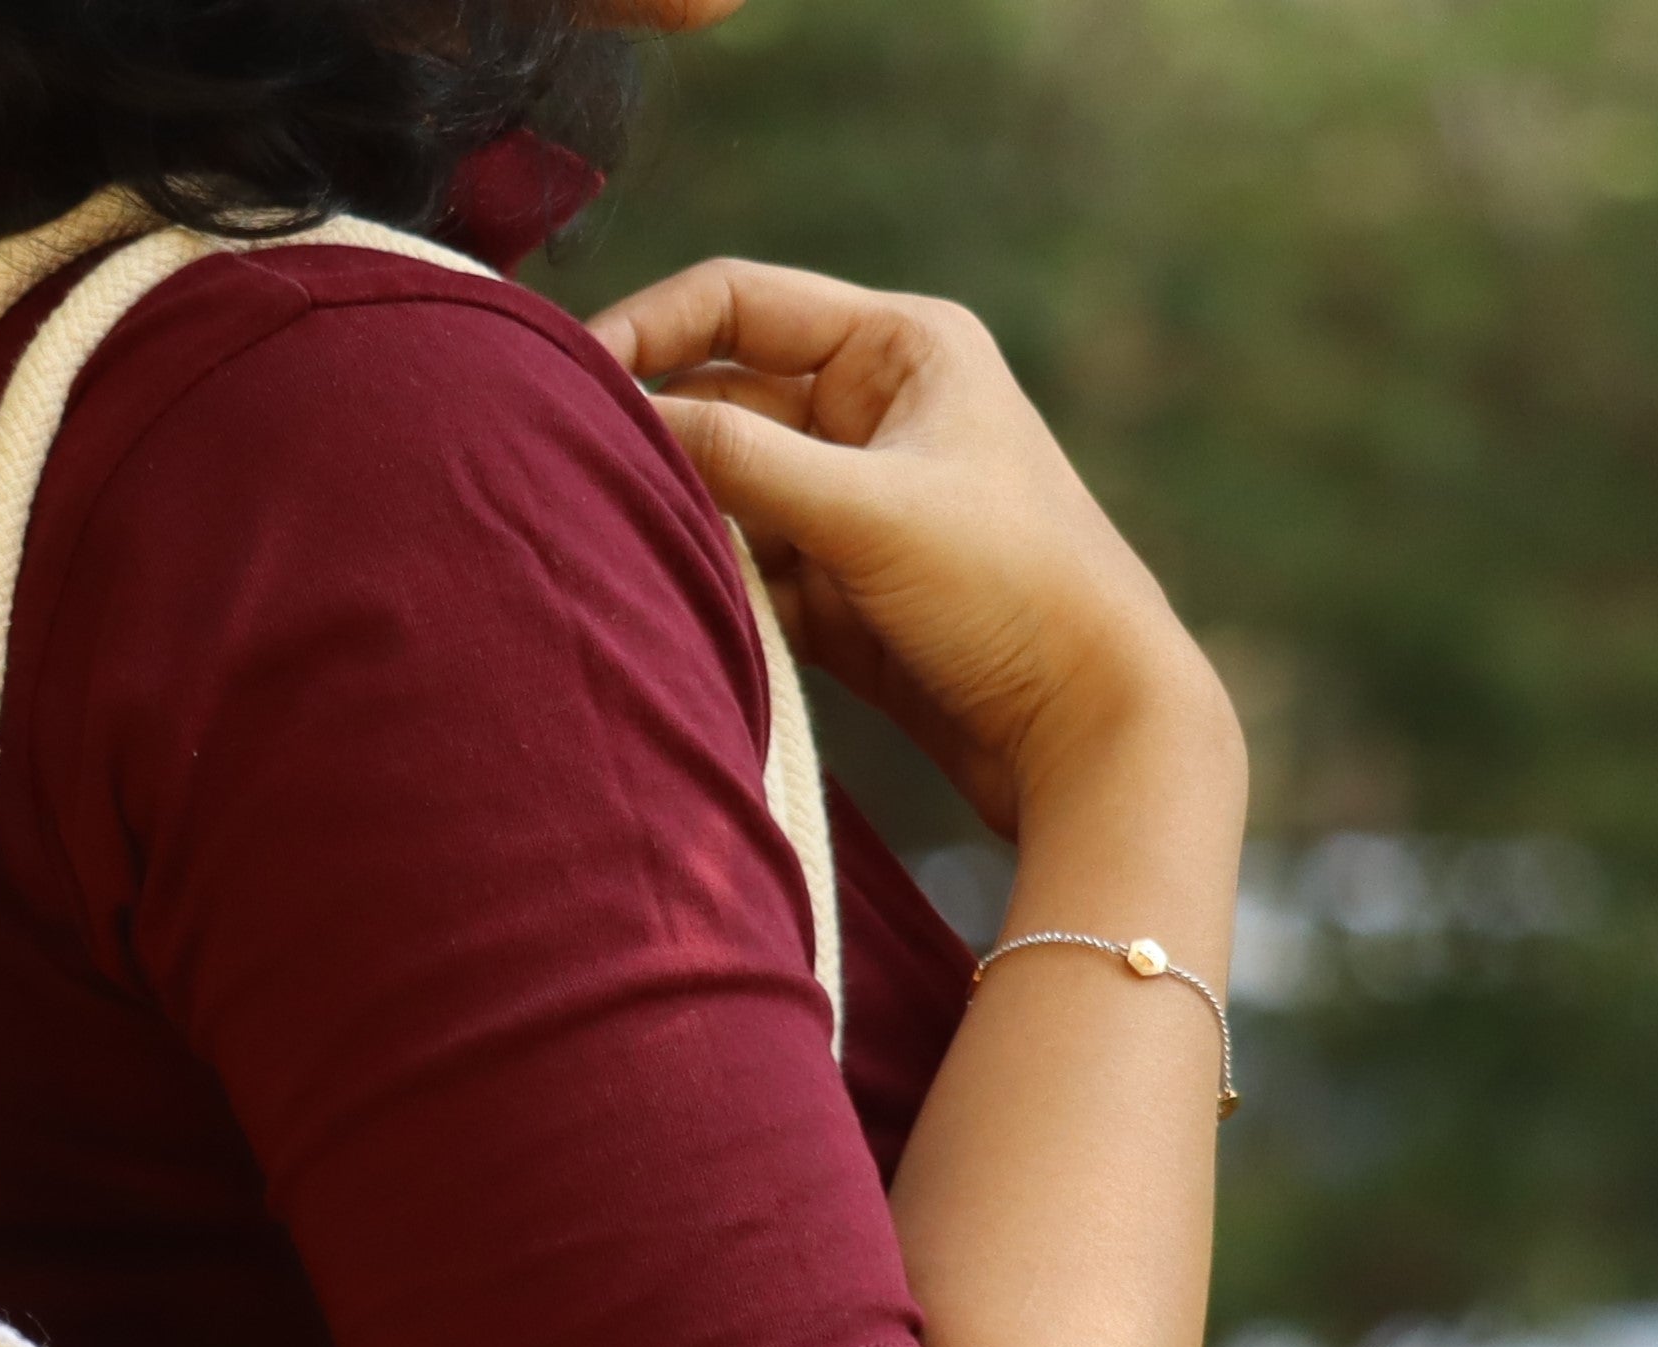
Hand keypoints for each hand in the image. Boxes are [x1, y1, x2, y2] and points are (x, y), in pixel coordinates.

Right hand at [586, 259, 1230, 837]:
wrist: (1092, 731)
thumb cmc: (1013, 593)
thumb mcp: (868, 513)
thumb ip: (742, 461)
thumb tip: (622, 414)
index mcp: (899, 346)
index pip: (737, 303)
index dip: (646, 331)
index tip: (564, 378)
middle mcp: (874, 410)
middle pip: (722, 402)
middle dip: (656, 445)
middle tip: (567, 484)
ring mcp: (856, 504)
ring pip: (727, 496)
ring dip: (680, 527)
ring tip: (617, 561)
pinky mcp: (843, 590)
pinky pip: (748, 572)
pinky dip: (711, 592)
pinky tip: (670, 617)